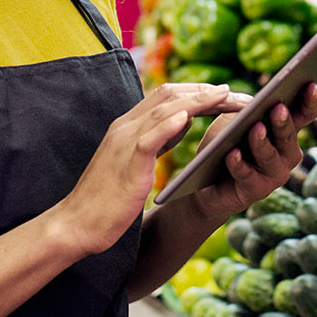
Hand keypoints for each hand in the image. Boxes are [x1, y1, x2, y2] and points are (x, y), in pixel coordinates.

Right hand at [52, 83, 250, 255]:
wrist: (76, 225)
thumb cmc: (107, 200)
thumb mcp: (136, 163)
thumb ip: (157, 138)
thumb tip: (185, 119)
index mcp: (128, 126)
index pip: (166, 96)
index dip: (198, 90)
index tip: (226, 92)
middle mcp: (125, 127)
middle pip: (169, 94)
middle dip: (207, 91)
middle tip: (240, 95)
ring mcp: (124, 142)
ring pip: (164, 109)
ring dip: (199, 101)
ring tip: (227, 97)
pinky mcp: (126, 163)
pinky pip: (150, 138)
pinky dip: (170, 124)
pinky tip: (191, 117)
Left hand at [189, 81, 316, 221]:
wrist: (205, 182)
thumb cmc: (224, 144)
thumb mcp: (234, 119)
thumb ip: (247, 109)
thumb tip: (254, 102)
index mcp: (285, 131)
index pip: (304, 114)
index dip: (309, 101)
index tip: (311, 84)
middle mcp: (286, 154)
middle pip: (288, 135)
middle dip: (283, 122)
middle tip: (278, 107)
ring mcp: (273, 174)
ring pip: (270, 157)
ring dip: (262, 142)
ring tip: (255, 128)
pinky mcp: (254, 191)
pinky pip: (248, 176)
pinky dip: (239, 164)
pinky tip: (232, 153)